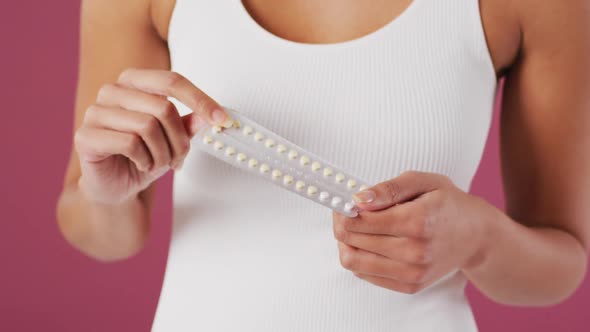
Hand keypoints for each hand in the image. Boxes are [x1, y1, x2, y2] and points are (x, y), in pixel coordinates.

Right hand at [74, 69, 232, 204]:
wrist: (115, 186)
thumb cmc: (143, 156)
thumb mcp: (172, 140)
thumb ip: (188, 124)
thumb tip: (211, 116)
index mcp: (134, 82)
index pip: (172, 81)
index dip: (200, 100)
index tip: (223, 120)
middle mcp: (112, 91)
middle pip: (163, 108)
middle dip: (179, 140)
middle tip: (179, 160)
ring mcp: (95, 112)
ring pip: (147, 126)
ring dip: (162, 154)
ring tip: (158, 165)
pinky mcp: (85, 136)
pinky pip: (129, 143)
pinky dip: (145, 161)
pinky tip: (142, 166)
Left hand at [333, 171, 494, 293]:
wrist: (478, 236)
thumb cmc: (449, 203)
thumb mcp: (422, 182)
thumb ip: (388, 189)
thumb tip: (358, 199)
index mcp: (417, 221)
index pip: (360, 221)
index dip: (344, 209)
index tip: (344, 201)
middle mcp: (415, 251)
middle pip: (352, 240)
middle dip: (342, 223)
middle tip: (346, 211)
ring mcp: (413, 273)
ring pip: (353, 262)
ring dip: (345, 243)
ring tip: (355, 228)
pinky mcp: (410, 286)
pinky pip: (365, 275)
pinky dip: (359, 258)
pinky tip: (370, 243)